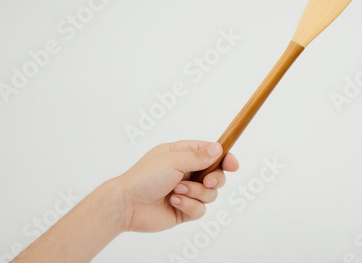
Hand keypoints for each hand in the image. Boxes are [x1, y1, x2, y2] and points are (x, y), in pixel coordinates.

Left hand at [117, 141, 238, 231]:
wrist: (128, 204)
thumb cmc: (145, 176)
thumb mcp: (173, 160)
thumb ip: (199, 157)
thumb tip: (219, 149)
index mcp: (182, 154)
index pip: (211, 153)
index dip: (225, 157)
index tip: (233, 165)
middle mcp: (186, 172)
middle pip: (216, 175)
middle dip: (215, 179)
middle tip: (207, 182)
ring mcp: (185, 192)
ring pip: (210, 194)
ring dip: (195, 193)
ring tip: (176, 191)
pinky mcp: (183, 210)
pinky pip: (200, 210)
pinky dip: (188, 206)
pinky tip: (173, 202)